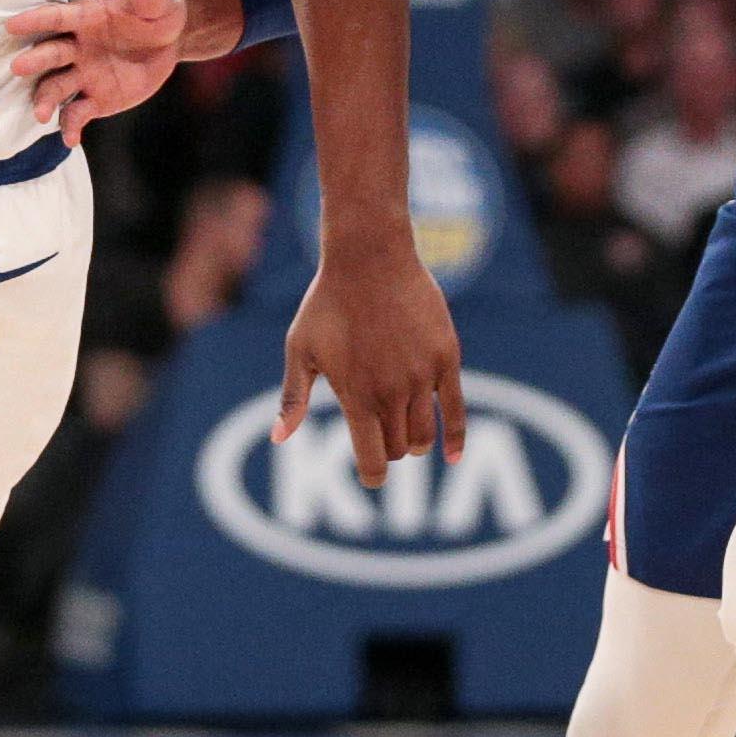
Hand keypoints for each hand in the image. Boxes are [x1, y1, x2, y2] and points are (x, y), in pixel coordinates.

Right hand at [5, 0, 192, 144]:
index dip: (36, 21)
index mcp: (87, 17)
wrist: (169, 41)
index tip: (12, 26)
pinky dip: (71, 127)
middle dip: (35, 61)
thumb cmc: (158, 12)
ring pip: (56, 88)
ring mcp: (83, 74)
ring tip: (41, 115)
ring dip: (46, 100)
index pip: (57, 18)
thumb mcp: (160, 3)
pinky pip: (77, 114)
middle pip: (51, 54)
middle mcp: (77, 47)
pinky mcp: (95, 99)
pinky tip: (70, 140)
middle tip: (17, 67)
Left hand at [276, 234, 465, 487]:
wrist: (369, 257)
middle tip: (382, 439)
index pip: (372, 459)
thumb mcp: (300, 349)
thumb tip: (279, 440)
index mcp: (355, 396)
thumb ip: (293, 398)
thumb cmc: (327, 303)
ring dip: (415, 444)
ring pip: (425, 434)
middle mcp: (392, 392)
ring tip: (407, 438)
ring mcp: (422, 377)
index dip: (372, 476)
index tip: (371, 478)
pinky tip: (451, 457)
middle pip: (400, 449)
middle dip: (390, 451)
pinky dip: (455, 439)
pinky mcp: (446, 358)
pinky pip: (456, 410)